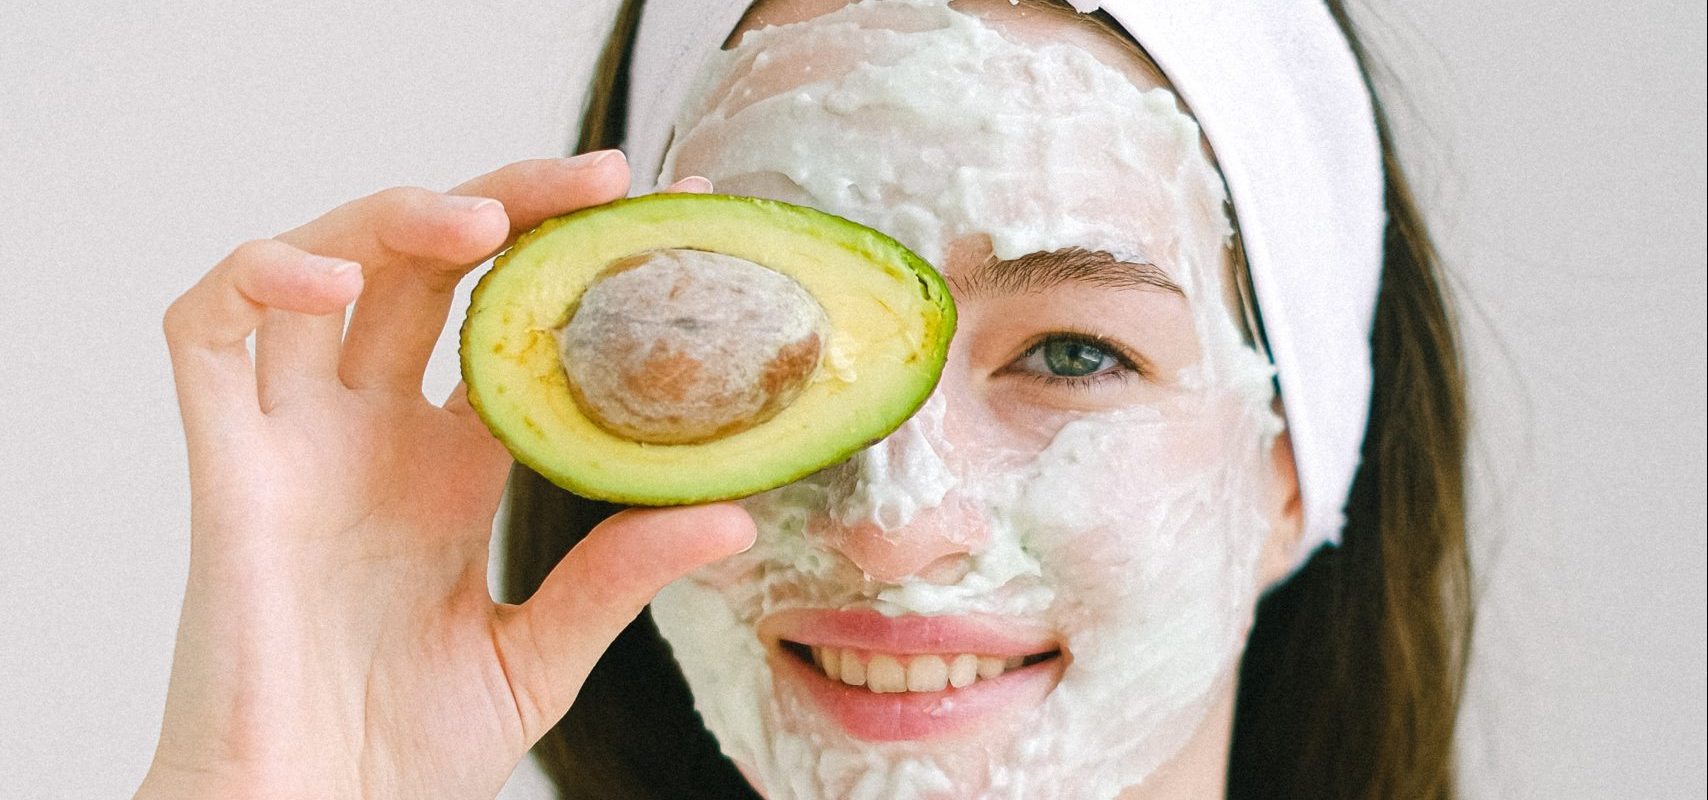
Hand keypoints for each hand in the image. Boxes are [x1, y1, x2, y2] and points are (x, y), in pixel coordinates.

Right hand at [137, 153, 749, 799]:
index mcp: (451, 467)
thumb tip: (733, 515)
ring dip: (396, 216)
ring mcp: (298, 443)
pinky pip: (208, 333)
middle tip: (600, 180)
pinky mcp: (226, 469)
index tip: (664, 218)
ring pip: (324, 268)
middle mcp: (374, 435)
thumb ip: (616, 575)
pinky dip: (260, 279)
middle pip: (428, 267)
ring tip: (488, 218)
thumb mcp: (540, 654)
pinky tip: (335, 279)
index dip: (573, 259)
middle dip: (508, 201)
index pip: (511, 322)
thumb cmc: (402, 754)